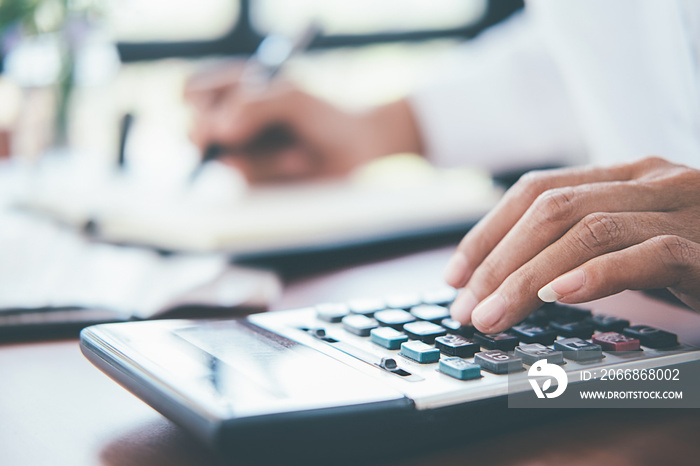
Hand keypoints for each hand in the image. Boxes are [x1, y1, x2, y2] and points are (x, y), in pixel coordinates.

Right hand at [185, 65, 422, 182]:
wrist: (360, 148)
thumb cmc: (329, 114)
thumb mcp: (294, 98)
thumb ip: (255, 105)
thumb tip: (218, 129)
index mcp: (237, 89)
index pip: (194, 91)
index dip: (196, 101)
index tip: (211, 110)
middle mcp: (233, 122)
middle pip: (196, 131)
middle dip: (218, 137)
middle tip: (234, 139)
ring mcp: (243, 153)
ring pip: (226, 160)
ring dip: (265, 159)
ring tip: (299, 155)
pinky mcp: (256, 181)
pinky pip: (248, 182)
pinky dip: (276, 173)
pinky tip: (300, 166)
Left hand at [444, 156, 699, 332]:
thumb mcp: (630, 245)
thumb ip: (580, 248)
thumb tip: (507, 281)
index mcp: (624, 176)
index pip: (535, 191)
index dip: (487, 233)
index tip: (456, 276)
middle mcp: (650, 179)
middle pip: (548, 208)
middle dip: (495, 261)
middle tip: (465, 308)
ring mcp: (683, 208)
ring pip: (584, 229)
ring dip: (526, 276)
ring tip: (493, 316)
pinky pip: (646, 254)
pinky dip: (596, 276)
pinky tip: (558, 299)